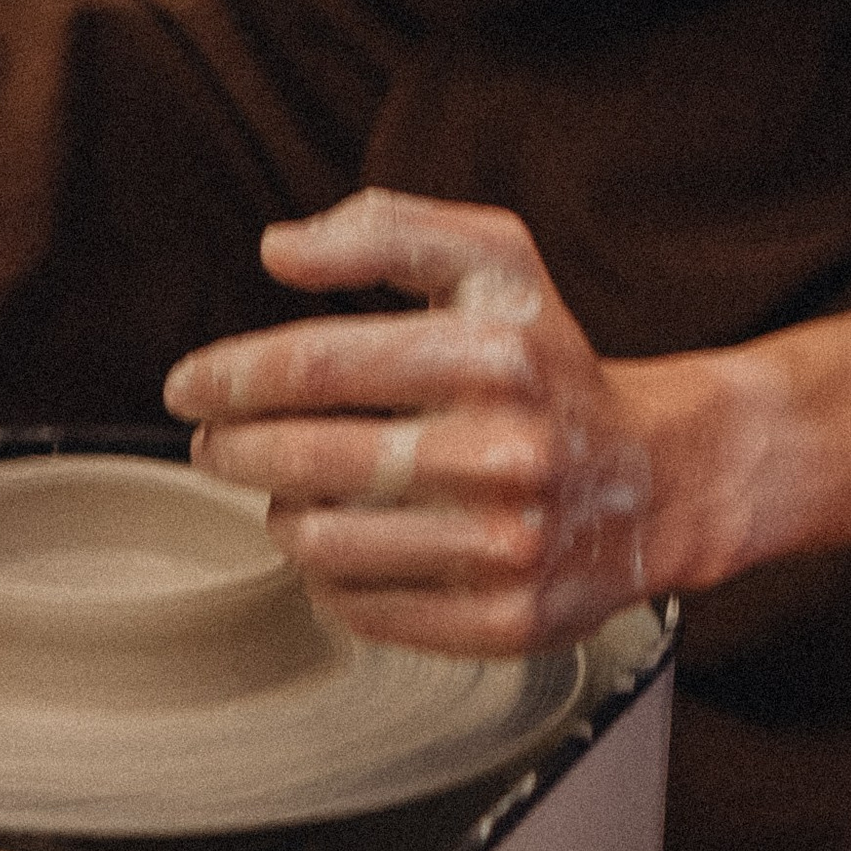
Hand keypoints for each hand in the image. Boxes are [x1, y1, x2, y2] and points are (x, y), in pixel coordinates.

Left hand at [163, 189, 654, 653]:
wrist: (660, 478)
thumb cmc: (551, 363)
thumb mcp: (495, 261)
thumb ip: (388, 229)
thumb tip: (281, 249)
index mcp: (497, 353)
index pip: (320, 363)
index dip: (233, 375)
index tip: (189, 386)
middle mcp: (508, 452)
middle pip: (309, 459)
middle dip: (234, 449)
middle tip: (216, 442)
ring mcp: (509, 546)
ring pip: (324, 543)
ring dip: (283, 514)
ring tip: (294, 489)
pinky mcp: (507, 621)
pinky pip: (364, 611)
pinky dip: (331, 579)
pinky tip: (347, 546)